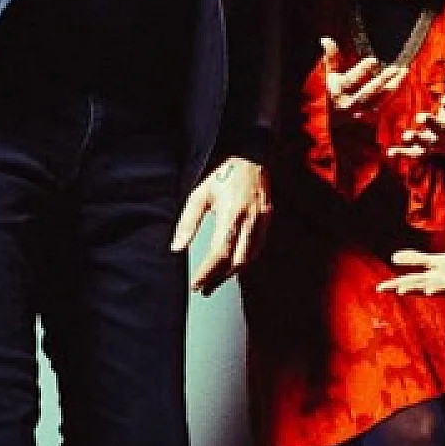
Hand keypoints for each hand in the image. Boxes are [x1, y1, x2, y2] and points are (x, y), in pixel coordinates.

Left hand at [172, 156, 272, 295]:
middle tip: (205, 288)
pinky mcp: (268, 219)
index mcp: (232, 214)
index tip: (196, 284)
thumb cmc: (224, 173)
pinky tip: (234, 264)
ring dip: (233, 272)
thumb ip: (188, 222)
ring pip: (250, 257)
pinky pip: (258, 247)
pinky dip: (246, 259)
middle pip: (237, 261)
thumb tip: (176, 247)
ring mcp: (262, 221)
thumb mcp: (200, 194)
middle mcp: (250, 220)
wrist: (251, 157)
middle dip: (220, 278)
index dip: (207, 272)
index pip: (220, 253)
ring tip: (216, 280)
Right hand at [322, 37, 406, 126]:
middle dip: (381, 80)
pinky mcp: (371, 115)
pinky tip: (402, 80)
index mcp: (336, 92)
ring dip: (393, 85)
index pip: (349, 82)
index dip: (361, 71)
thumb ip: (331, 56)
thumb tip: (326, 40)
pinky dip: (394, 92)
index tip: (373, 60)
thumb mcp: (329, 72)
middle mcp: (348, 104)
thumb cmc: (333, 88)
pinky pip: (385, 103)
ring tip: (403, 71)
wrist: (336, 114)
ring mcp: (361, 111)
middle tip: (394, 68)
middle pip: (367, 92)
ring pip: (379, 99)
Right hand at [377, 248, 444, 296]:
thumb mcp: (435, 262)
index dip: (395, 285)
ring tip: (429, 290)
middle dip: (413, 288)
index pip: (411, 282)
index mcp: (433, 278)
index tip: (379, 288)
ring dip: (440, 288)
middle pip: (426, 285)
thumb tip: (393, 257)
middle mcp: (444, 282)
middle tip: (399, 290)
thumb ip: (416, 261)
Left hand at [387, 70, 444, 160]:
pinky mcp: (424, 150)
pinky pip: (413, 153)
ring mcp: (435, 143)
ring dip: (416, 139)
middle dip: (432, 123)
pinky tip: (390, 152)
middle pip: (441, 129)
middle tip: (422, 117)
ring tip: (406, 135)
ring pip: (427, 142)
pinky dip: (402, 153)